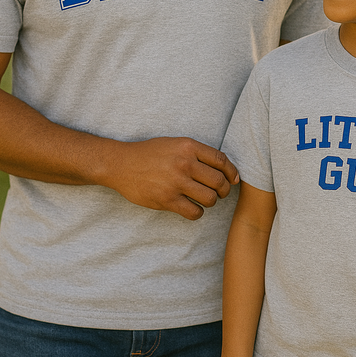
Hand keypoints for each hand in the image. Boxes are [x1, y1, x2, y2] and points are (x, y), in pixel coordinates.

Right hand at [103, 136, 238, 218]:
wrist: (121, 164)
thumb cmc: (150, 153)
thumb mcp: (175, 143)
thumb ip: (197, 153)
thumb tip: (224, 168)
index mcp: (188, 146)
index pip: (221, 160)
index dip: (232, 172)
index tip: (234, 179)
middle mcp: (184, 163)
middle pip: (219, 181)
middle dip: (224, 190)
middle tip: (220, 192)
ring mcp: (176, 182)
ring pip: (210, 198)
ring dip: (212, 201)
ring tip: (205, 199)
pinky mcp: (167, 199)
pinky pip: (195, 212)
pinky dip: (198, 213)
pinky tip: (192, 208)